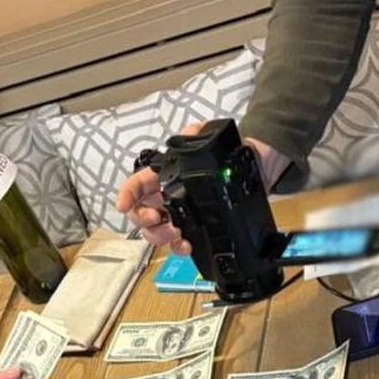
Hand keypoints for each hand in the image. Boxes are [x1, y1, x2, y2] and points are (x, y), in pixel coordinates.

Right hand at [114, 122, 290, 254]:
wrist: (255, 169)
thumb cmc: (226, 153)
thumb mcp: (209, 133)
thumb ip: (195, 131)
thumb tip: (187, 135)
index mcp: (164, 174)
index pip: (137, 183)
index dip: (126, 194)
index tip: (123, 205)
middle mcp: (166, 196)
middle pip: (140, 212)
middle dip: (142, 218)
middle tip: (157, 217)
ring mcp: (179, 214)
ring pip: (155, 231)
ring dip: (159, 234)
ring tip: (175, 231)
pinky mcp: (194, 228)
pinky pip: (178, 243)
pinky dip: (178, 247)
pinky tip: (187, 244)